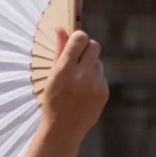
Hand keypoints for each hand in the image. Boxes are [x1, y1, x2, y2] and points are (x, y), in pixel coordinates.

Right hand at [40, 28, 108, 142]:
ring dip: (90, 65)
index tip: (74, 42)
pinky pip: (101, 75)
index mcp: (64, 70)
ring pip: (98, 62)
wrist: (63, 129)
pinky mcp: (104, 92)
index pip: (80, 39)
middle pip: (94, 45)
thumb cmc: (53, 99)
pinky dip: (94, 78)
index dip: (78, 38)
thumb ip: (59, 50)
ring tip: (77, 81)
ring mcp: (95, 84)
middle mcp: (82, 75)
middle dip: (87, 48)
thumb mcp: (51, 75)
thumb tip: (60, 27)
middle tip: (78, 58)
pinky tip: (84, 91)